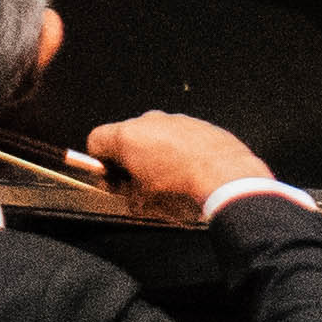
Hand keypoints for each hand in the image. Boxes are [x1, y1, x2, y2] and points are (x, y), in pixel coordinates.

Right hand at [82, 110, 276, 217]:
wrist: (226, 178)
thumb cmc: (183, 188)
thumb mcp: (143, 201)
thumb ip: (128, 192)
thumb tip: (131, 193)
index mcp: (128, 135)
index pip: (96, 140)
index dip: (100, 163)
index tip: (112, 179)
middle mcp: (149, 121)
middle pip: (126, 138)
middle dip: (130, 161)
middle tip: (140, 186)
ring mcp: (175, 120)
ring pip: (155, 136)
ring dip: (156, 156)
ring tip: (170, 183)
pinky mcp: (198, 124)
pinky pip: (179, 137)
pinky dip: (180, 152)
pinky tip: (189, 173)